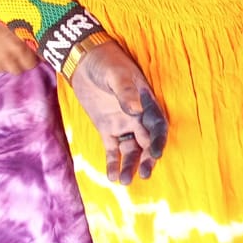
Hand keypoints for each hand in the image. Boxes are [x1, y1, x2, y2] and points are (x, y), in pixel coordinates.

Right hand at [0, 6, 40, 73]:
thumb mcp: (19, 20)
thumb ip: (31, 33)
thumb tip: (41, 41)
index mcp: (20, 44)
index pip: (39, 59)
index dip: (41, 54)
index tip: (41, 49)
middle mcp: (10, 55)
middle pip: (28, 66)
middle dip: (30, 60)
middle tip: (29, 51)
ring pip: (14, 70)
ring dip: (17, 63)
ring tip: (15, 52)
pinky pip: (0, 69)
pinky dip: (4, 64)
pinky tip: (3, 53)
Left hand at [68, 41, 166, 183]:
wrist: (84, 61)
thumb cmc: (106, 63)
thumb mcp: (116, 75)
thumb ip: (126, 92)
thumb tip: (135, 110)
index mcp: (146, 103)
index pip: (157, 126)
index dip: (158, 140)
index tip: (155, 154)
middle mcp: (138, 117)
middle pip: (147, 142)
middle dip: (147, 159)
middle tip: (143, 174)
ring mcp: (123, 124)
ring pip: (131, 150)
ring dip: (130, 165)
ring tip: (125, 181)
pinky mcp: (106, 129)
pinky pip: (112, 149)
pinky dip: (113, 163)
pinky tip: (112, 177)